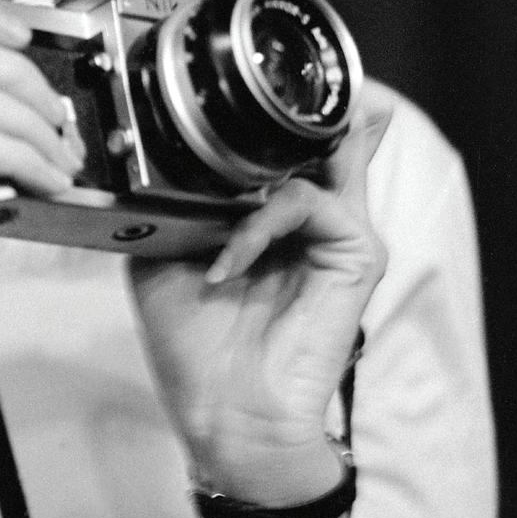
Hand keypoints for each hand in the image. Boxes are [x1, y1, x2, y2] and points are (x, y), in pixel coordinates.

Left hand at [129, 80, 393, 504]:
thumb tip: (158, 151)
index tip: (214, 101)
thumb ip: (176, 202)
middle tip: (244, 102)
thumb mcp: (164, 256)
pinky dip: (258, 225)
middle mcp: (316, 220)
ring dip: (255, 173)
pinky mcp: (358, 256)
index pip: (290, 146)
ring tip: (213, 220)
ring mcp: (340, 235)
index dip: (263, 116)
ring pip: (322, 153)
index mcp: (277, 220)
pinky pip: (310, 203)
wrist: (226, 416)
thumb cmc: (198, 348)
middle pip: (327, 134)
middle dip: (289, 112)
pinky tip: (226, 262)